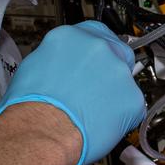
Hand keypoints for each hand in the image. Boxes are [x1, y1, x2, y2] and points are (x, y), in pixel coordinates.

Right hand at [0, 21, 145, 164]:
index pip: (94, 32)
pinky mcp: (132, 97)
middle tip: (96, 90)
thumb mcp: (33, 69)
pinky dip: (123, 117)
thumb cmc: (30, 108)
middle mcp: (97, 48)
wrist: (41, 132)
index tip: (95, 61)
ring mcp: (117, 71)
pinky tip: (101, 124)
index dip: (95, 51)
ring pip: (125, 80)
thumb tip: (61, 68)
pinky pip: (133, 107)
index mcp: (70, 38)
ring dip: (114, 94)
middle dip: (110, 69)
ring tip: (93, 112)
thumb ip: (56, 61)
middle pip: (116, 51)